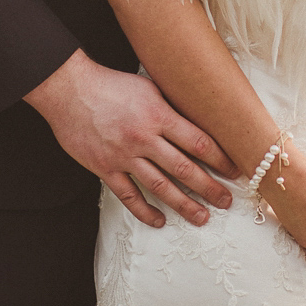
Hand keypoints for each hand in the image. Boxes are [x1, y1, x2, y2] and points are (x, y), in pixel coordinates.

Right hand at [25, 50, 236, 229]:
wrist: (70, 90)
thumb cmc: (111, 84)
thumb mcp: (149, 87)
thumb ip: (171, 107)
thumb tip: (197, 121)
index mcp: (158, 115)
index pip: (198, 142)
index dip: (220, 159)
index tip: (235, 171)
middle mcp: (144, 138)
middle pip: (184, 168)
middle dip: (209, 187)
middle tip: (226, 201)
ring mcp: (124, 156)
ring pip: (160, 186)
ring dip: (184, 205)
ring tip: (202, 217)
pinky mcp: (105, 168)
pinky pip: (129, 196)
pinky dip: (145, 211)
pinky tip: (159, 221)